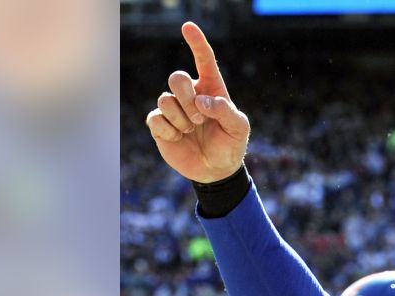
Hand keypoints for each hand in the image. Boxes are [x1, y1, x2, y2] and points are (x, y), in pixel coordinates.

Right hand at [146, 21, 249, 182]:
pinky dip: (170, 131)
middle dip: (187, 98)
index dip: (196, 43)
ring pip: (164, 99)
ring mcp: (173, 108)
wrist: (216, 170)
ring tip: (191, 130)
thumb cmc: (230, 144)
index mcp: (211, 89)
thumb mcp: (239, 128)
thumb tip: (203, 100)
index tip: (188, 27)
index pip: (203, 60)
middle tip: (200, 118)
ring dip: (181, 118)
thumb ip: (226, 111)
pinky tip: (179, 138)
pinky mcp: (160, 125)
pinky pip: (155, 118)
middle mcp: (190, 94)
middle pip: (176, 77)